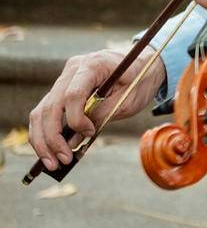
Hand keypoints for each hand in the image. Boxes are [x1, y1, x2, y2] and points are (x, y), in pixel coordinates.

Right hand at [28, 45, 165, 170]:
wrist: (144, 64)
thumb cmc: (139, 80)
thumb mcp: (128, 99)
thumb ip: (101, 115)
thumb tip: (74, 139)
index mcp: (93, 65)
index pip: (73, 94)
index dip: (76, 119)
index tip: (89, 133)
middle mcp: (73, 69)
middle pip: (51, 106)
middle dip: (52, 138)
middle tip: (61, 161)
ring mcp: (65, 78)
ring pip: (42, 111)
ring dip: (43, 140)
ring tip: (52, 163)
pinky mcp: (62, 89)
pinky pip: (46, 112)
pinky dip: (45, 133)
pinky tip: (49, 152)